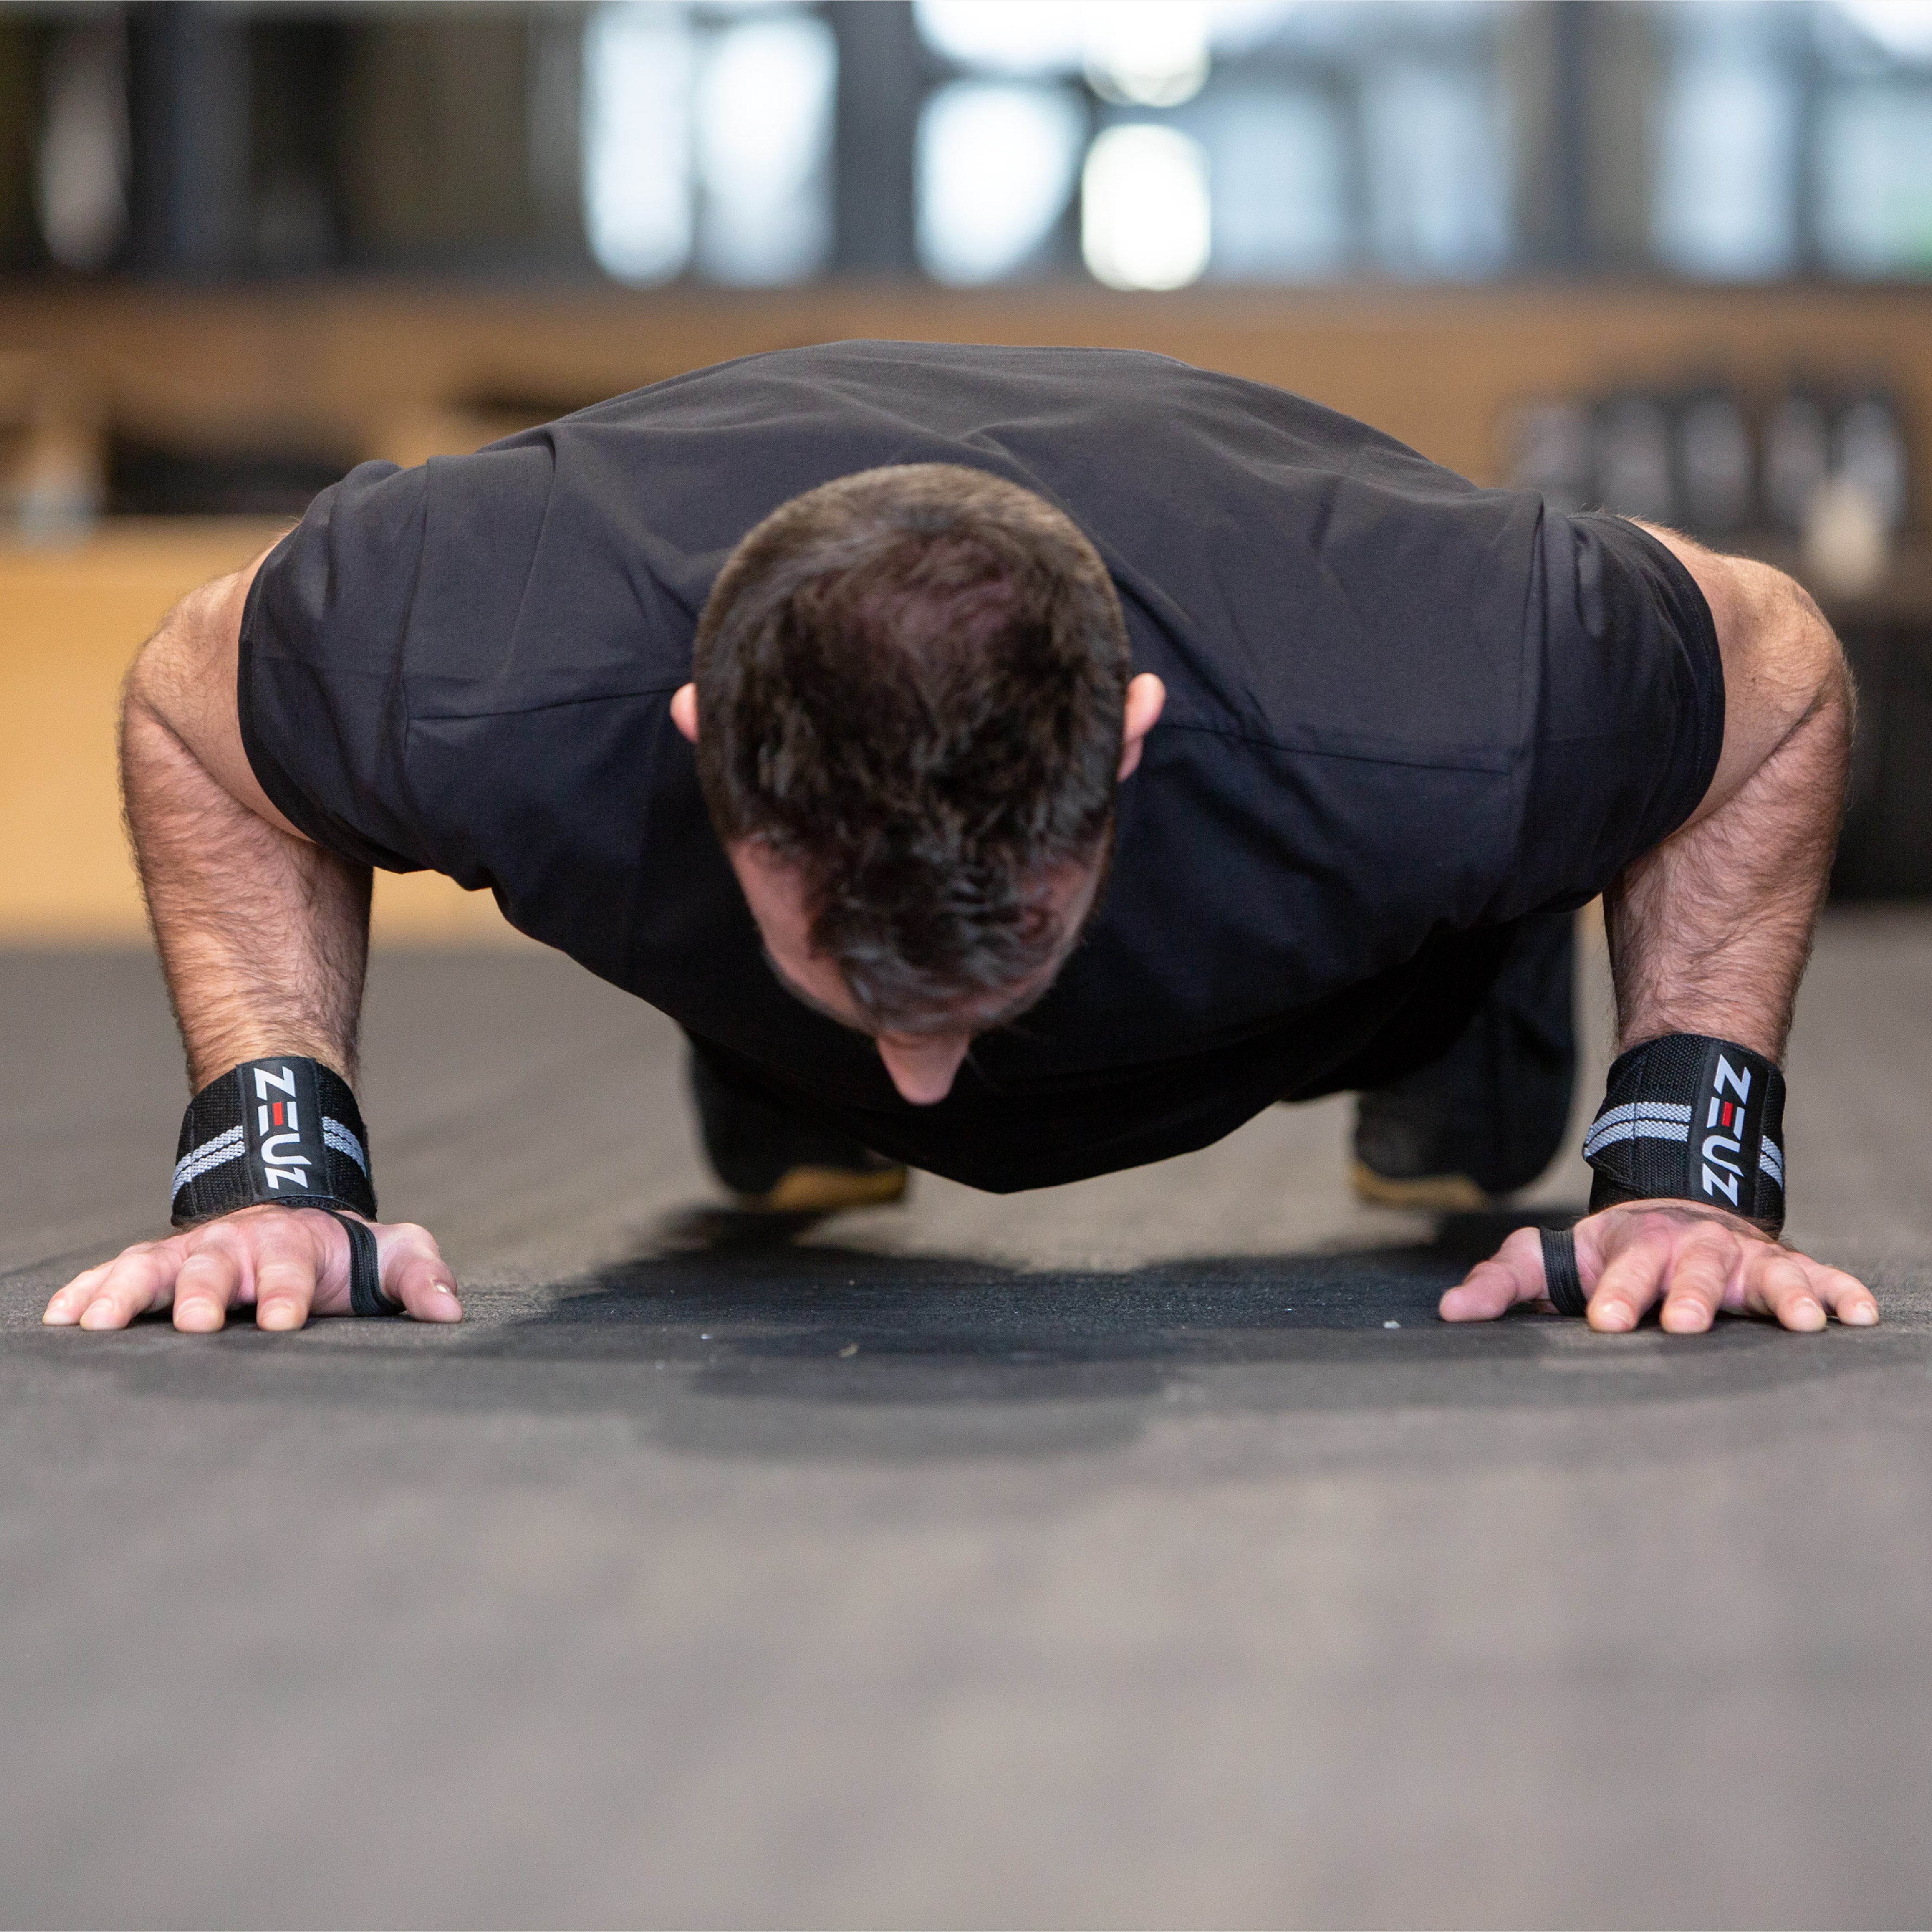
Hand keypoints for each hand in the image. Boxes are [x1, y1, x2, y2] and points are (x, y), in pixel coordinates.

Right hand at [42, 1206, 461, 1333]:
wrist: (298, 1209)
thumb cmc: (347, 1249)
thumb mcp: (394, 1251)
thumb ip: (421, 1276)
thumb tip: (451, 1311)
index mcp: (295, 1246)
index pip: (293, 1270)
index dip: (289, 1293)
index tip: (286, 1320)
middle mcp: (237, 1247)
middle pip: (216, 1266)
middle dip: (206, 1293)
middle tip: (196, 1324)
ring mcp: (192, 1254)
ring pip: (154, 1267)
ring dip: (127, 1293)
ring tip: (96, 1323)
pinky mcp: (158, 1266)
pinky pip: (116, 1274)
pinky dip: (87, 1290)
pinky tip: (62, 1316)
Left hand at [1440, 1199, 1878, 1333]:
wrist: (1676, 1203)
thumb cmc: (1611, 1250)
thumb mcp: (1553, 1258)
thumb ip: (1502, 1283)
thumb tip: (1449, 1314)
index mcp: (1635, 1248)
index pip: (1621, 1271)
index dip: (1614, 1294)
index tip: (1604, 1321)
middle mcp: (1693, 1249)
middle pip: (1692, 1271)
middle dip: (1689, 1297)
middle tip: (1685, 1325)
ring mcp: (1743, 1257)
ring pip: (1763, 1273)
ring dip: (1781, 1295)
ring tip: (1799, 1323)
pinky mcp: (1785, 1266)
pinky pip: (1819, 1276)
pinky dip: (1840, 1292)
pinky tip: (1860, 1314)